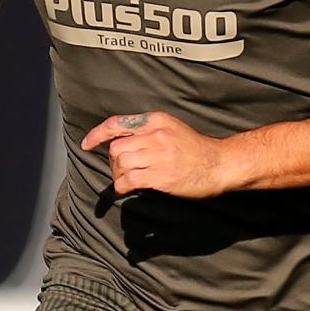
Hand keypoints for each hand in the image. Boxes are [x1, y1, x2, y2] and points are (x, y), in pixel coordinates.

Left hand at [80, 111, 238, 197]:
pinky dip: (122, 186)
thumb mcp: (173, 129)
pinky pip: (129, 180)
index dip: (98, 134)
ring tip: (127, 180)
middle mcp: (156, 135)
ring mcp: (159, 156)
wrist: (221, 165)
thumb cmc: (198, 150)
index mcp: (156, 121)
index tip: (87, 144)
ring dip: (118, 176)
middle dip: (113, 162)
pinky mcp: (161, 176)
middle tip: (122, 171)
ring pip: (120, 164)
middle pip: (116, 148)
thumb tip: (123, 143)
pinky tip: (127, 189)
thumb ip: (149, 132)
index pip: (117, 123)